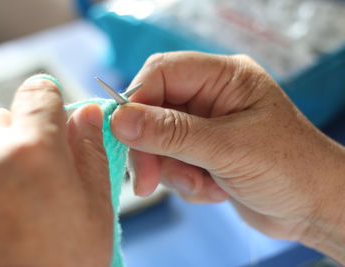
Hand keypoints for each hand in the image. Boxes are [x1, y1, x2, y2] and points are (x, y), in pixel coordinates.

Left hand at [0, 77, 111, 266]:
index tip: (52, 114)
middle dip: (19, 137)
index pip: (37, 92)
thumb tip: (88, 114)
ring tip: (6, 202)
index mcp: (33, 151)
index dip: (50, 100)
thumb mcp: (96, 210)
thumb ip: (91, 151)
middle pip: (0, 118)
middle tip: (34, 176)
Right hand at [111, 52, 344, 261]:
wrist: (314, 208)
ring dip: (173, 170)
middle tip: (147, 181)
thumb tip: (119, 120)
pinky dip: (185, 182)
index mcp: (224, 77)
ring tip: (202, 186)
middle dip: (151, 148)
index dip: (136, 99)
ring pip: (159, 141)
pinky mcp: (202, 152)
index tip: (121, 132)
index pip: (163, 72)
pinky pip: (172, 162)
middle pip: (154, 110)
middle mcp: (211, 96)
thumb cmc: (289, 168)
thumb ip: (172, 134)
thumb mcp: (228, 148)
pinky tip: (214, 190)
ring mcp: (205, 125)